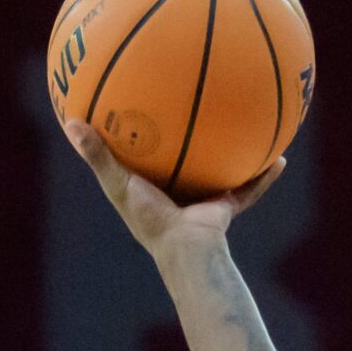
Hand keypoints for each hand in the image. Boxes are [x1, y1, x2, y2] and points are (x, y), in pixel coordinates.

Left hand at [62, 118, 281, 259]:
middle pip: (190, 156)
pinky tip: (280, 157)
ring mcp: (204, 198)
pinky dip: (264, 177)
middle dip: (196, 134)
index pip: (147, 153)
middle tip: (200, 102)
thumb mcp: (119, 182)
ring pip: (223, 169)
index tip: (142, 104)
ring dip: (236, 151)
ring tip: (249, 122)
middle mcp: (179, 189)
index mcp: (151, 185)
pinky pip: (249, 188)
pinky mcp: (226, 207)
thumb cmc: (149, 219)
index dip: (144, 132)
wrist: (186, 248)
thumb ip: (97, 154)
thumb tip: (71, 122)